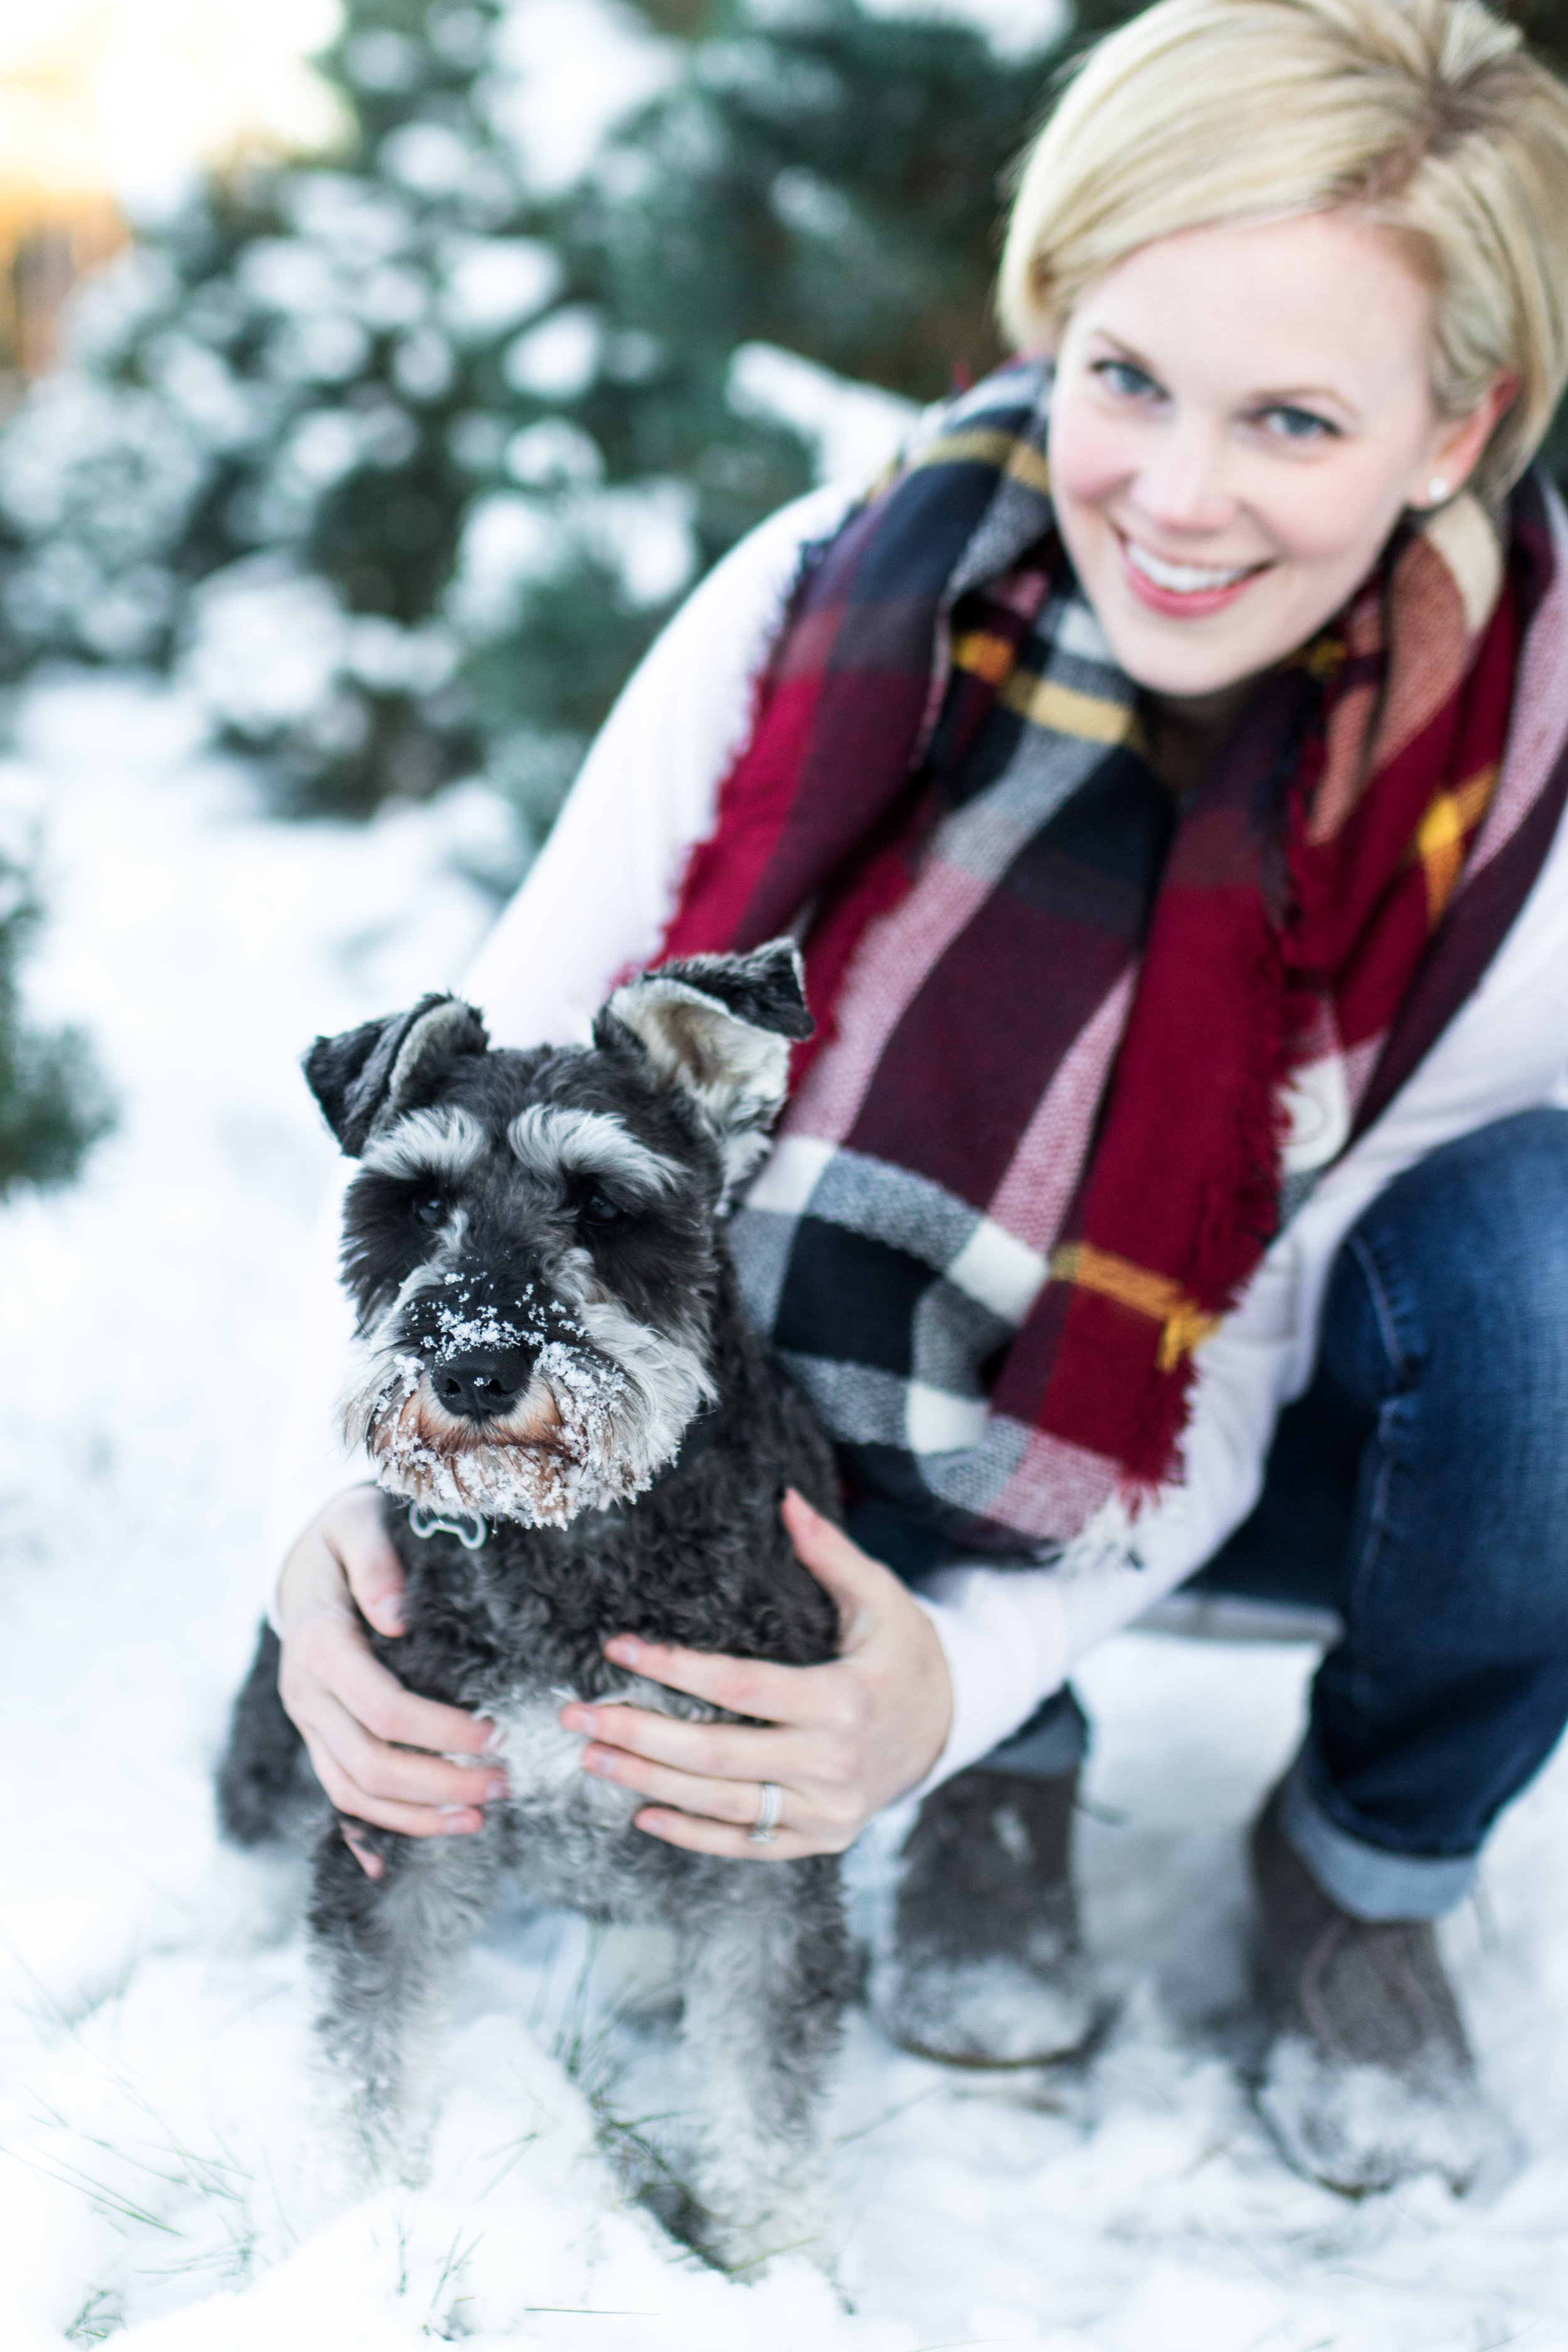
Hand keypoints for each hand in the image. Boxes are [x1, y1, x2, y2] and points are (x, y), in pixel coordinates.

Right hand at [275, 1486, 507, 1875]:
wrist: (303, 1557)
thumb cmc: (343, 1535)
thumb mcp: (356, 1523)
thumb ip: (376, 1563)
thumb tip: (396, 1615)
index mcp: (319, 1644)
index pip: (381, 1707)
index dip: (439, 1731)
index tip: (497, 1735)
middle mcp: (306, 1693)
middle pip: (368, 1764)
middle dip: (438, 1784)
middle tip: (504, 1785)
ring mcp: (310, 1722)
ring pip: (353, 1792)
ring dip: (417, 1814)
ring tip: (480, 1817)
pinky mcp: (320, 1737)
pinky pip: (341, 1795)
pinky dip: (377, 1828)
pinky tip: (412, 1851)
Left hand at [558, 1489, 952, 1859]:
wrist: (951, 1726)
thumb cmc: (905, 1652)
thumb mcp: (880, 1597)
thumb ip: (830, 1552)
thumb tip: (787, 1498)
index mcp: (845, 1700)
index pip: (740, 1686)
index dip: (674, 1667)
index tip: (618, 1647)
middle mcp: (835, 1765)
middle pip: (716, 1754)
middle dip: (638, 1734)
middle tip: (578, 1714)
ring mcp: (828, 1812)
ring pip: (722, 1804)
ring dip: (648, 1781)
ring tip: (591, 1754)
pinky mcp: (822, 1840)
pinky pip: (747, 1843)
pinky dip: (692, 1833)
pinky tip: (642, 1812)